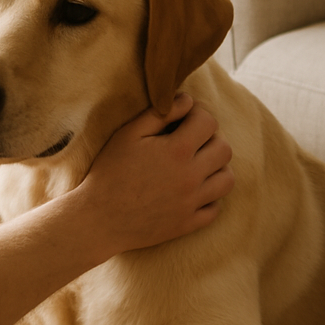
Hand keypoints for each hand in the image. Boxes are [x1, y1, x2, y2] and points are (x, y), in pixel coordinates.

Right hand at [0, 93, 232, 324]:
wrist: (97, 219)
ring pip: (227, 179)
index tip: (186, 117)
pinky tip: (192, 191)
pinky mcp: (187, 224)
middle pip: (224, 149)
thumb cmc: (109, 172)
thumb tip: (187, 100)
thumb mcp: (128, 134)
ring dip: (216, 168)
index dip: (199, 113)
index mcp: (177, 151)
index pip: (209, 122)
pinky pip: (215, 208)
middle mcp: (190, 176)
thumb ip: (160, 113)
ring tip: (197, 165)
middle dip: (211, 139)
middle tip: (191, 140)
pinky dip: (209, 198)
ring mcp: (192, 203)